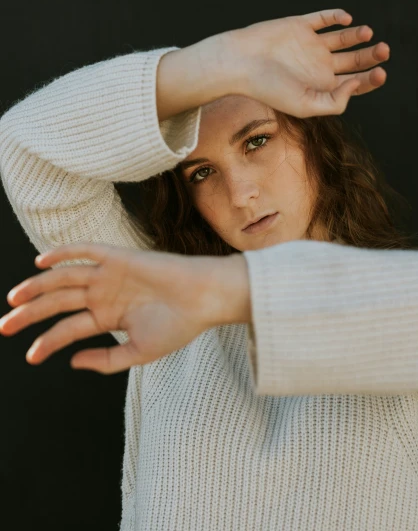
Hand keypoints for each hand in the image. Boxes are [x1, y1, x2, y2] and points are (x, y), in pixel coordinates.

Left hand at [0, 243, 249, 373]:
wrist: (203, 300)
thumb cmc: (178, 326)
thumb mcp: (139, 353)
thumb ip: (106, 360)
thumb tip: (72, 362)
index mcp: (108, 316)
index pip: (68, 328)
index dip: (47, 342)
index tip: (29, 357)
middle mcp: (103, 293)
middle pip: (58, 302)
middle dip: (29, 314)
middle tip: (4, 326)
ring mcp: (108, 274)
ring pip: (64, 278)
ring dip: (38, 286)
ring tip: (14, 299)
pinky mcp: (117, 256)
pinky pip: (85, 250)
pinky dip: (63, 252)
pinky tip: (41, 262)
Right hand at [225, 8, 389, 117]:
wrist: (240, 62)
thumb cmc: (268, 88)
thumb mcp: (304, 105)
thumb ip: (334, 101)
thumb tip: (357, 85)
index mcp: (322, 86)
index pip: (356, 83)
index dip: (371, 79)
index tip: (380, 73)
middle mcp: (320, 65)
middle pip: (355, 60)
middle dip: (372, 56)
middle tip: (384, 50)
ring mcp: (311, 44)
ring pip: (344, 39)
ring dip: (358, 35)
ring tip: (367, 34)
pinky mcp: (301, 25)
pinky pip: (324, 18)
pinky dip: (337, 17)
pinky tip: (346, 20)